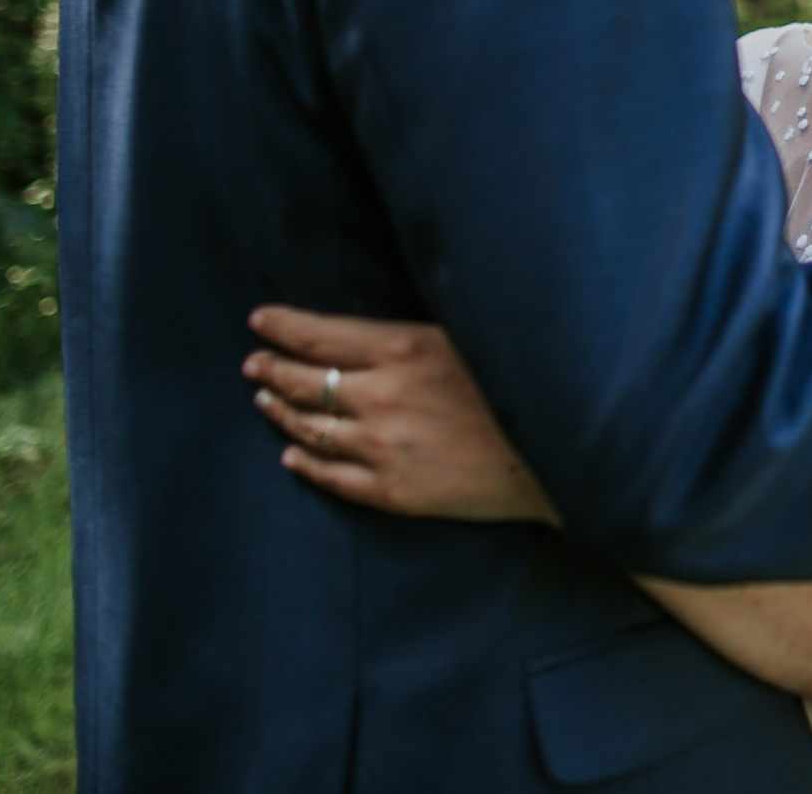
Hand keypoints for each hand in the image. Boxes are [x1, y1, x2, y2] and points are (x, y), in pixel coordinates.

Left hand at [242, 307, 559, 522]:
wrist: (558, 454)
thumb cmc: (517, 384)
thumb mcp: (465, 337)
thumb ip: (410, 335)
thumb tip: (366, 330)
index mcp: (402, 348)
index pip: (317, 334)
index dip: (281, 326)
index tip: (259, 320)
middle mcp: (381, 396)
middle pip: (303, 381)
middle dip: (270, 368)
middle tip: (253, 363)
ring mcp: (382, 448)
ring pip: (309, 428)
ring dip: (280, 412)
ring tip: (263, 402)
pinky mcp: (392, 491)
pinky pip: (331, 476)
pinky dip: (304, 462)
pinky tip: (292, 455)